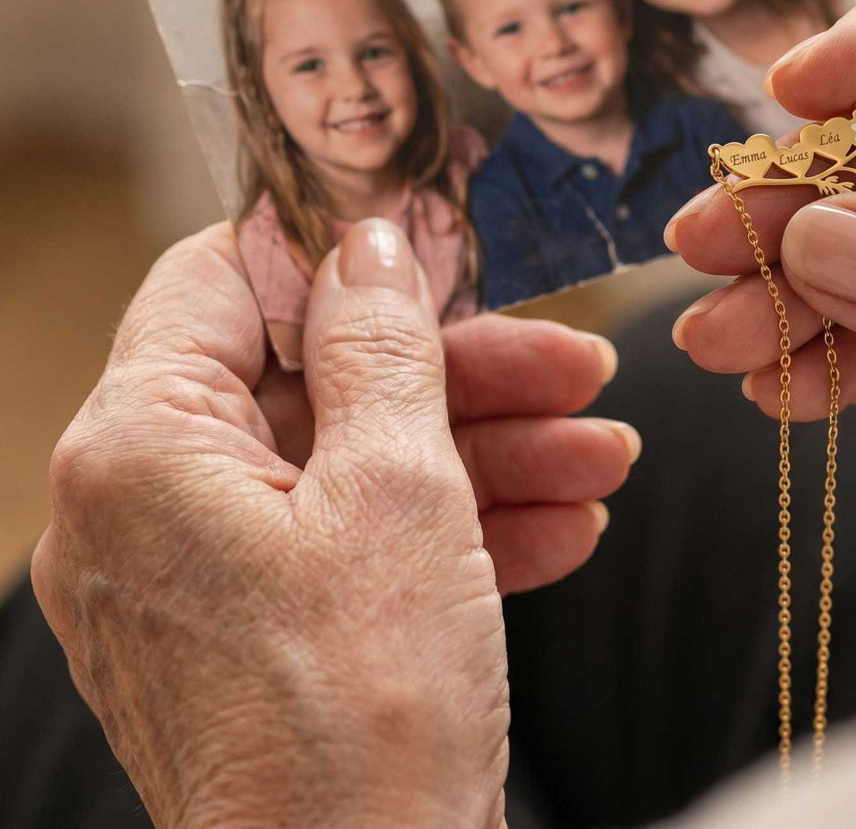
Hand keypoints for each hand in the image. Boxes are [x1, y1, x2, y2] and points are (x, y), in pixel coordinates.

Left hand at [32, 219, 634, 828]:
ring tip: (603, 457)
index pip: (225, 284)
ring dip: (488, 454)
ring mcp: (205, 573)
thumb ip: (381, 347)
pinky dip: (456, 528)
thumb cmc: (364, 718)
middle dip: (465, 376)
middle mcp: (151, 506)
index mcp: (144, 448)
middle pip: (319, 381)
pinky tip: (565, 525)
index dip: (339, 256)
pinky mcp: (261, 629)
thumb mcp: (399, 491)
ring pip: (356, 462)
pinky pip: (357, 541)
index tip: (437, 247)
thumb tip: (368, 245)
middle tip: (574, 366)